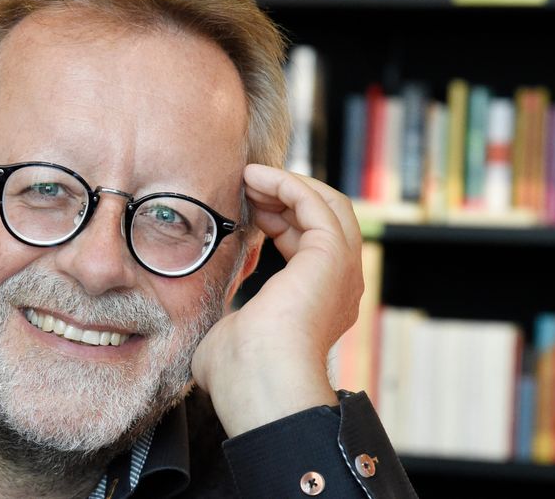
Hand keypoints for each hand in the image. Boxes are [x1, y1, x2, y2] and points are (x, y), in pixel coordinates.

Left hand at [192, 164, 364, 436]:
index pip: (309, 246)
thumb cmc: (239, 373)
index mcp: (321, 305)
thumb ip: (228, 323)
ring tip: (250, 176)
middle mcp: (339, 286)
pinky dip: (286, 183)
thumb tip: (212, 328)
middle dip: (286, 197)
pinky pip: (315, 202)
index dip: (278, 222)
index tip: (245, 210)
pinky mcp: (332, 254)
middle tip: (248, 185)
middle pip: (325, 220)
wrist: (258, 379)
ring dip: (286, 184)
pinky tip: (256, 178)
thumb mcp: (230, 337)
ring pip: (327, 205)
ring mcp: (341, 269)